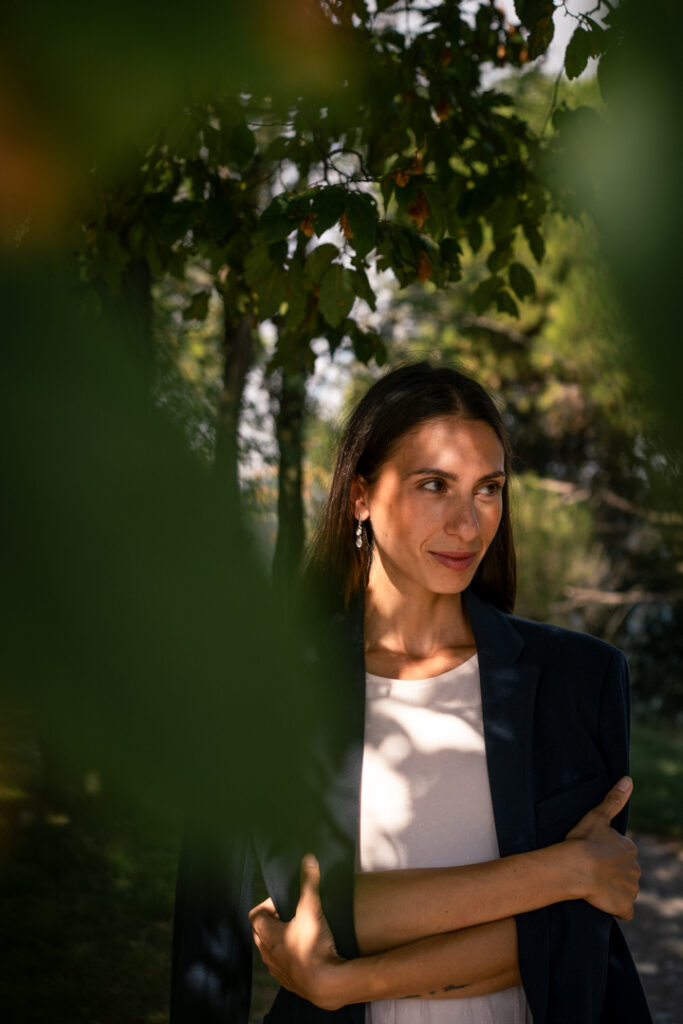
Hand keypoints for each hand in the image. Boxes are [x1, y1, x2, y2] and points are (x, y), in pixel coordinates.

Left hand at [249, 854, 347, 1010]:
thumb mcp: (311, 909)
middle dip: (273, 921)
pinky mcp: (289, 982)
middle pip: (261, 933)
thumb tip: (308, 860)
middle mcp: (268, 954)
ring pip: (270, 951)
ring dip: (280, 941)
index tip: (283, 902)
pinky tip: (307, 952)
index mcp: (268, 935)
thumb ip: (309, 884)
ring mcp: (277, 970)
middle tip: (291, 914)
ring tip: (299, 932)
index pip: (255, 915)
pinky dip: (289, 958)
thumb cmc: (314, 946)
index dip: (267, 906)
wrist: (326, 984)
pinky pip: (282, 967)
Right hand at [564, 775, 640, 918]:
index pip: (623, 853)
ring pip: (625, 890)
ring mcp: (630, 889)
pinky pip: (624, 910)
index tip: (594, 855)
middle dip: (613, 873)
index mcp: (629, 849)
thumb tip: (628, 779)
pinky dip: (616, 908)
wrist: (576, 868)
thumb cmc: (583, 841)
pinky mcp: (624, 906)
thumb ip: (614, 799)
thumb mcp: (597, 817)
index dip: (608, 855)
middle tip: (592, 870)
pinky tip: (602, 903)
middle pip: (625, 872)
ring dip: (614, 890)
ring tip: (594, 886)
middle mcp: (635, 869)